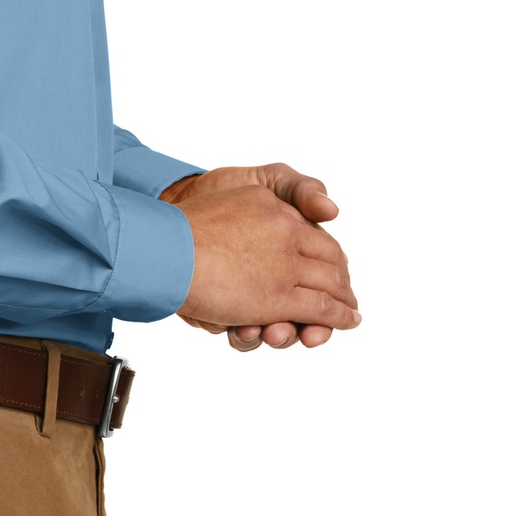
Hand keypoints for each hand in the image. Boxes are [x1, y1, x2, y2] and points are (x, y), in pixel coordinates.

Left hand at [160, 164, 359, 348]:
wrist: (174, 201)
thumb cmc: (227, 187)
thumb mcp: (271, 180)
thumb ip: (304, 190)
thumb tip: (333, 209)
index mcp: (301, 254)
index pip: (332, 287)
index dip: (339, 305)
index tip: (341, 318)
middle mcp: (279, 279)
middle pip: (305, 317)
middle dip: (306, 328)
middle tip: (302, 334)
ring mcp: (250, 294)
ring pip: (275, 329)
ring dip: (277, 335)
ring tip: (268, 333)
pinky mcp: (222, 304)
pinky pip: (241, 329)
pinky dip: (243, 332)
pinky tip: (238, 326)